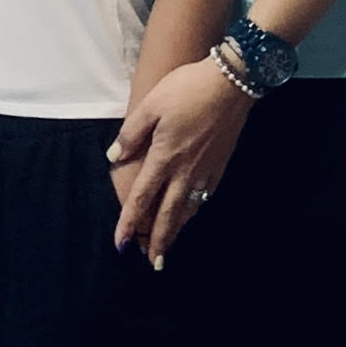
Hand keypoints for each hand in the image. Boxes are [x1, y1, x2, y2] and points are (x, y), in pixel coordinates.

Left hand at [107, 56, 251, 266]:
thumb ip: (131, 133)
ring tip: (170, 246)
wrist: (231, 82)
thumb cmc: (187, 88)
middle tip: (154, 264)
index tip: (121, 244)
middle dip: (159, 241)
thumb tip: (114, 157)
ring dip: (178, 230)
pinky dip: (195, 211)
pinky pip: (205, 196)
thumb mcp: (151, 104)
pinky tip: (193, 213)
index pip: (141, 198)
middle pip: (168, 214)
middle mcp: (185, 170)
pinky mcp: (221, 164)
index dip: (130, 222)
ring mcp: (206, 170)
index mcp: (164, 157)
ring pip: (189, 209)